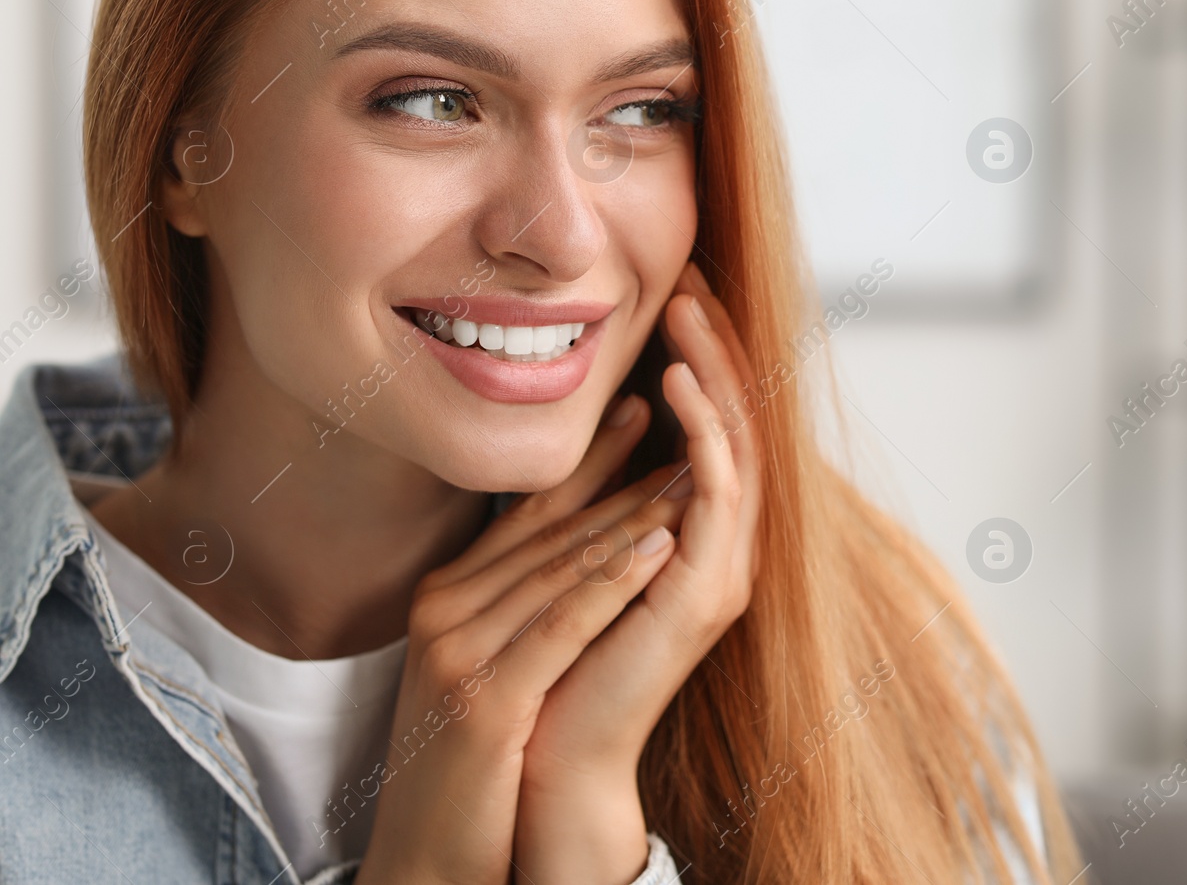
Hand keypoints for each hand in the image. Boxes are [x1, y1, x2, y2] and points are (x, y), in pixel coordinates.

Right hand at [353, 405, 689, 884]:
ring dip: (635, 516)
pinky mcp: (486, 697)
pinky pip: (564, 623)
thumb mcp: (486, 664)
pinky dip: (616, 581)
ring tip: (693, 472)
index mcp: (446, 596)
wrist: (429, 857)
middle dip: (626, 475)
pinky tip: (662, 547)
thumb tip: (583, 541)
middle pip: (552, 529)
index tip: (639, 409)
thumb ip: (518, 602)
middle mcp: (445, 609)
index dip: (588, 459)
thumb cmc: (469, 762)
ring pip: (563, 565)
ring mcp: (459, 649)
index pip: (529, 512)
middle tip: (685, 420)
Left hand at [513, 260, 764, 883]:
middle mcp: (725, 546)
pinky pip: (718, 493)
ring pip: (739, 445)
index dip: (707, 355)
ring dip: (715, 371)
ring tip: (687, 307)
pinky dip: (703, 432)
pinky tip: (672, 382)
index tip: (681, 289)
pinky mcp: (707, 590)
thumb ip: (605, 488)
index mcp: (700, 534)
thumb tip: (611, 416)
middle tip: (694, 278)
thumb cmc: (557, 649)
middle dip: (719, 346)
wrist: (551, 748)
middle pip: (741, 423)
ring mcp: (725, 569)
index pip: (718, 424)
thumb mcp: (581, 544)